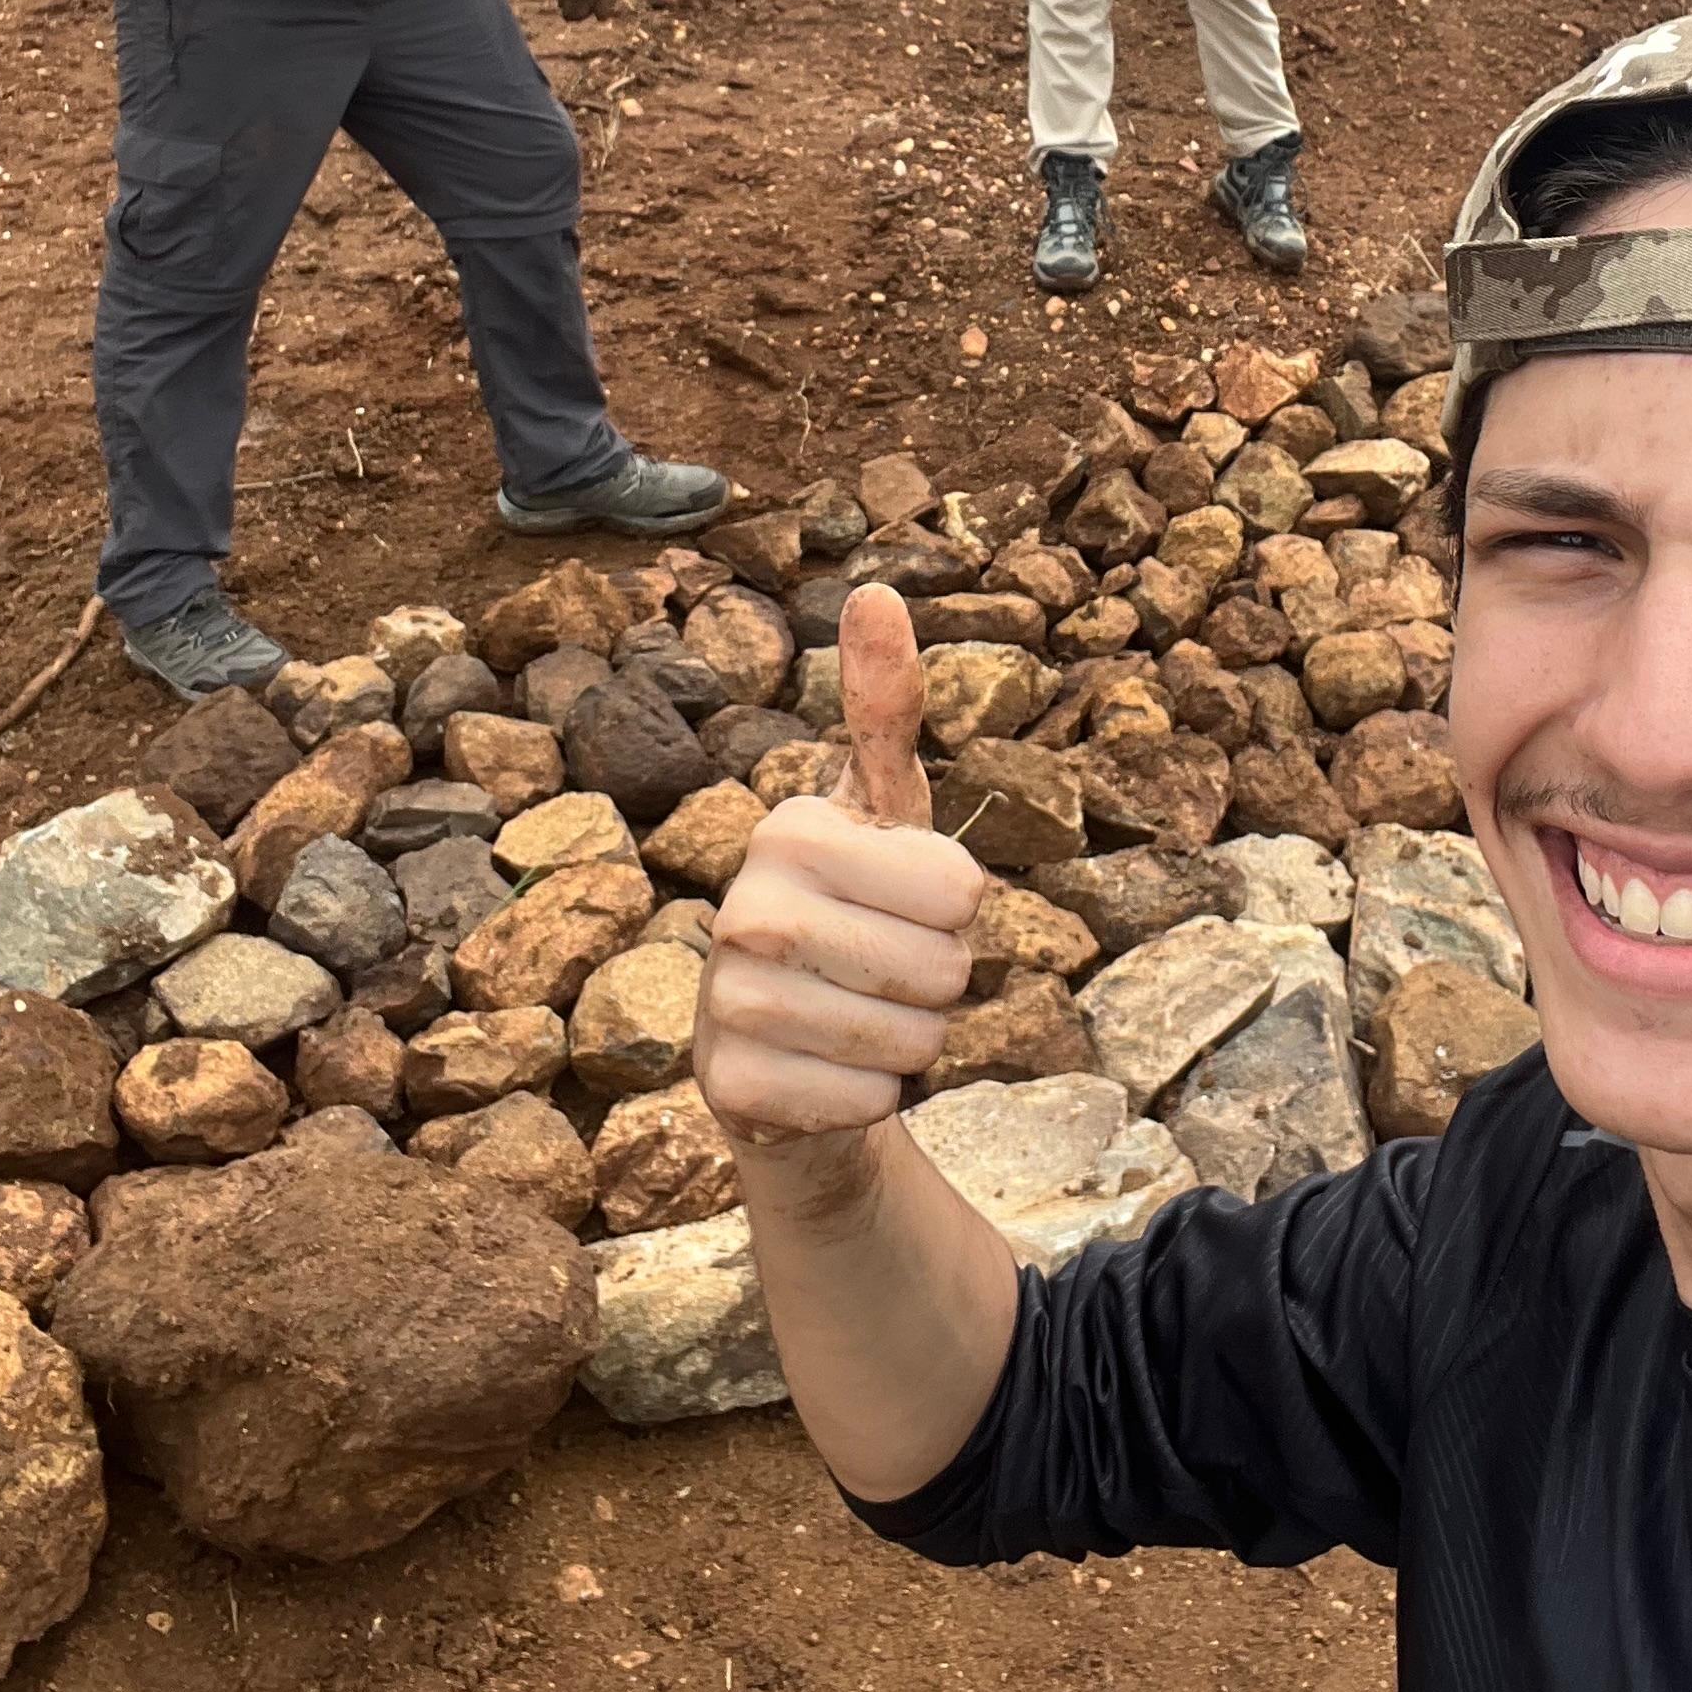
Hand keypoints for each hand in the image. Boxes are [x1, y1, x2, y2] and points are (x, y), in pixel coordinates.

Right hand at [694, 585, 983, 1147]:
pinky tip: (829, 1073)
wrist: (786, 1047)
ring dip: (910, 1045)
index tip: (908, 905)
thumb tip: (875, 588)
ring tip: (860, 1021)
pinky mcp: (729, 1085)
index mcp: (793, 829)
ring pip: (911, 1040)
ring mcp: (728, 997)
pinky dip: (871, 1100)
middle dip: (942, 985)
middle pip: (945, 969)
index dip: (961, 911)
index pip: (963, 888)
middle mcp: (747, 904)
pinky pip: (867, 1102)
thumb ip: (886, 708)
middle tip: (889, 975)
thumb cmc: (855, 914)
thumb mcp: (883, 811)